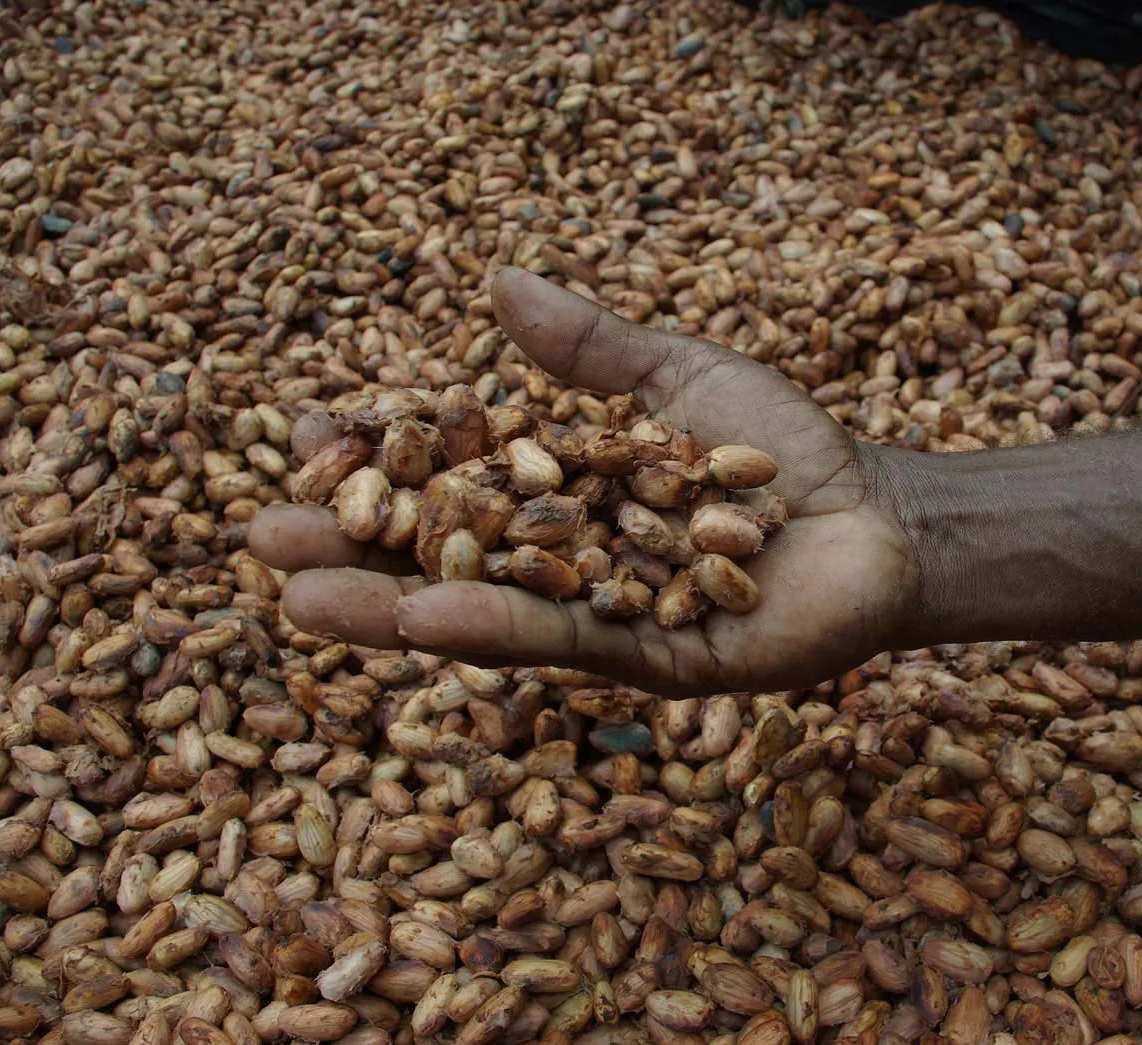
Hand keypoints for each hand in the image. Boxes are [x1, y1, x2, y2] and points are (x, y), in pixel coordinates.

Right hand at [248, 268, 923, 695]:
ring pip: (486, 611)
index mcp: (563, 493)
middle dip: (355, 549)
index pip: (451, 480)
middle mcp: (570, 562)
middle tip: (262, 540)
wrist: (879, 522)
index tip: (301, 437)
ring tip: (304, 598)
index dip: (378, 464)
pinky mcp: (651, 664)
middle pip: (447, 556)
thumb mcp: (674, 379)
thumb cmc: (785, 448)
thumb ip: (590, 347)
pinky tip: (427, 618)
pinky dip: (501, 627)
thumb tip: (496, 283)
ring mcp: (604, 619)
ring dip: (393, 605)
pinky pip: (569, 645)